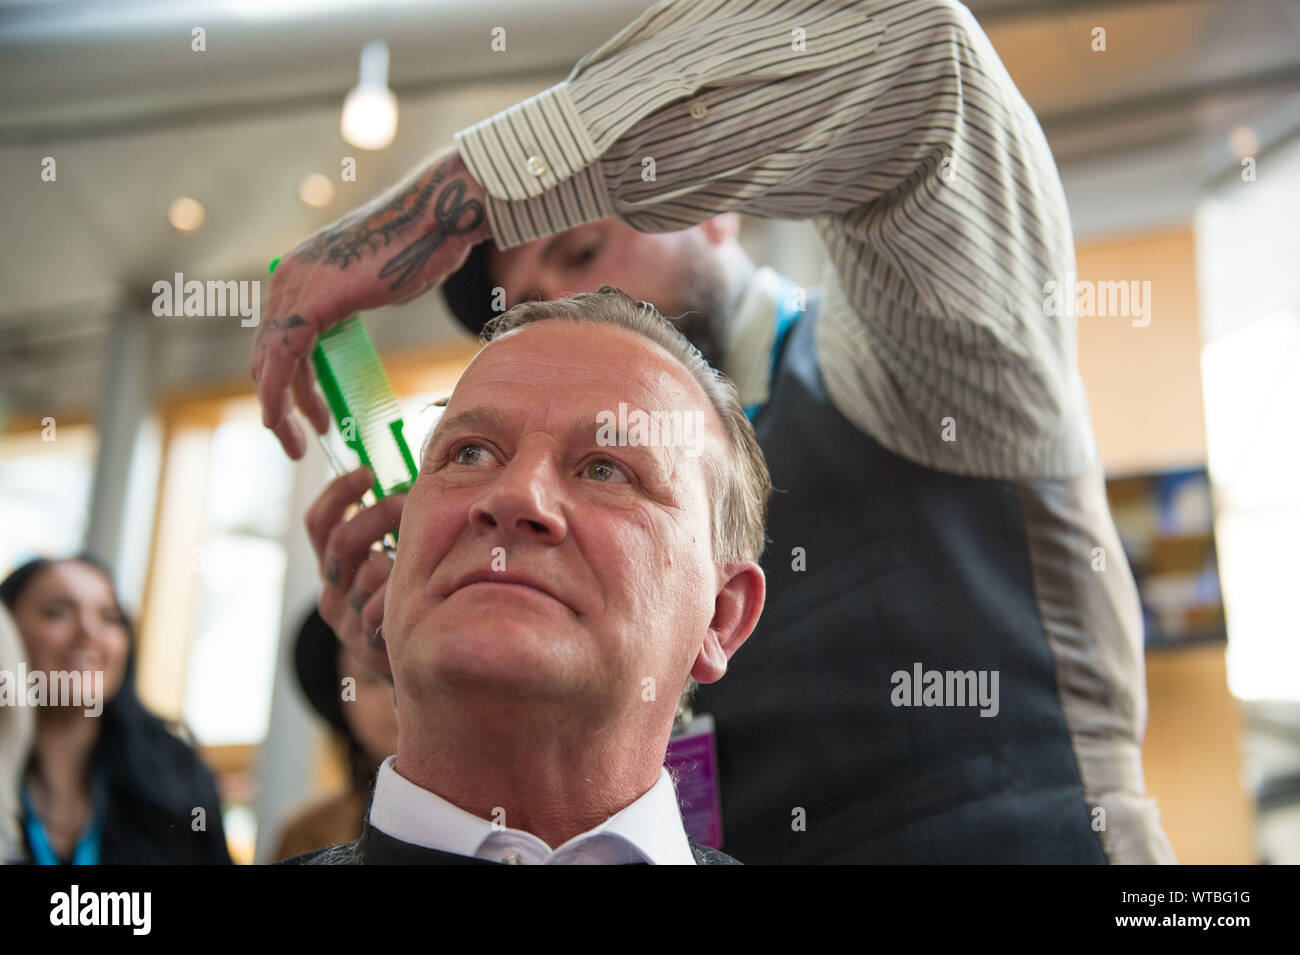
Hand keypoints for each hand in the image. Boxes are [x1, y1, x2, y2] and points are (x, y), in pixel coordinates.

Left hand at [252, 147, 490, 457]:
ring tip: (298, 445)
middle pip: (267, 355)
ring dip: (278, 410)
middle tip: (298, 440)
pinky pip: (284, 360)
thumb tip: (349, 327)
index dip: (288, 383)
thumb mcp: (374, 282)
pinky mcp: (311, 302)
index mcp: (300, 273)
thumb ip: (349, 304)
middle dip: (280, 403)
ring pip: (269, 363)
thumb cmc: (421, 245)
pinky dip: (279, 395)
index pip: (279, 339)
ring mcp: (296, 288)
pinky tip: (284, 423)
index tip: (309, 415)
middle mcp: (288, 278)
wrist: (437, 216)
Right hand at [305, 467, 405, 676]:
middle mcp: (332, 590)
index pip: (320, 522)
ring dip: (396, 561)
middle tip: (407, 504)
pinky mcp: (365, 647)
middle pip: (341, 542)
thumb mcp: (396, 556)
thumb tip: (412, 476)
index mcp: (334, 562)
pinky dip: (400, 598)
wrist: (415, 659)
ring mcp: (345, 620)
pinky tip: (419, 593)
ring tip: (421, 558)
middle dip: (377, 516)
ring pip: (366, 576)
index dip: (338, 493)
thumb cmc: (410, 594)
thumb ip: (394, 524)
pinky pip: (380, 613)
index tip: (367, 472)